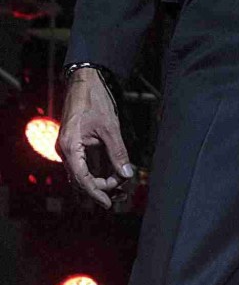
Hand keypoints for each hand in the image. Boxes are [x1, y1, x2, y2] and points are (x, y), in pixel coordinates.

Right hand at [56, 68, 133, 209]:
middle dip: (101, 187)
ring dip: (101, 180)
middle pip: (82, 179)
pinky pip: (86, 163)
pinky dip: (99, 169)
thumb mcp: (109, 127)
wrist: (84, 80)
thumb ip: (118, 152)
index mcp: (69, 147)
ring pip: (84, 172)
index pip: (82, 179)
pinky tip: (114, 174)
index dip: (96, 193)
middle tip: (122, 191)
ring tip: (120, 186)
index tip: (108, 204)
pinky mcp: (76, 144)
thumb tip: (127, 174)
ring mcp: (70, 148)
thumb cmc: (94, 100)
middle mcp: (66, 150)